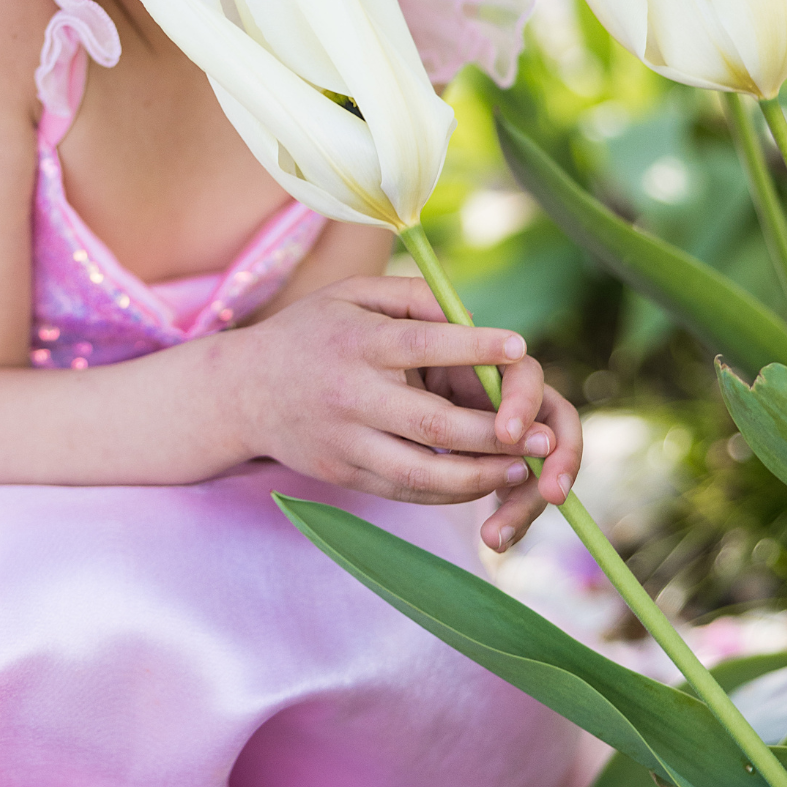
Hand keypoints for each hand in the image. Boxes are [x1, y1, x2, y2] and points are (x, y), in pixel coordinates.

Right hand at [231, 276, 580, 546]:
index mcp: (357, 343)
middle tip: (544, 436)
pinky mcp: (343, 473)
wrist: (242, 391)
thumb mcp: (352, 295)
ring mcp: (345, 441)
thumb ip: (411, 298)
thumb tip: (471, 315)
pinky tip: (481, 482)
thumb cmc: (311, 332)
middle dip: (496, 434)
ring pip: (422, 471)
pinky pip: (404, 490)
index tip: (519, 348)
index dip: (474, 347)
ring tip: (520, 469)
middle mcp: (351, 395)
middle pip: (434, 423)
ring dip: (480, 476)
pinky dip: (447, 491)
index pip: (421, 344)